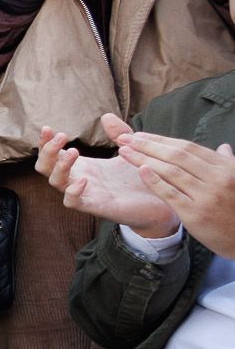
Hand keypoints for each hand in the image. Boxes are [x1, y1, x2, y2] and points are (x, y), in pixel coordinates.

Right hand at [36, 124, 178, 235]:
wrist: (161, 199)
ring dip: (60, 166)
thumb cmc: (142, 177)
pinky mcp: (95, 206)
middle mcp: (78, 178)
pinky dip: (72, 191)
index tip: (48, 128)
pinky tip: (84, 179)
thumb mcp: (130, 150)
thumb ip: (120, 133)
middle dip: (48, 151)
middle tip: (62, 136)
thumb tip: (106, 116)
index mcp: (83, 165)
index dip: (46, 142)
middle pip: (46, 167)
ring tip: (74, 152)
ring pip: (56, 182)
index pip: (53, 154)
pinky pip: (72, 202)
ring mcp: (85, 192)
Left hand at [118, 132, 234, 256]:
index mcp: (225, 168)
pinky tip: (140, 171)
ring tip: (124, 152)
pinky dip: (155, 181)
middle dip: (148, 145)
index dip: (161, 140)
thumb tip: (222, 147)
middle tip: (125, 139)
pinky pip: (171, 194)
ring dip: (144, 159)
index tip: (139, 135)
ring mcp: (206, 196)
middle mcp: (217, 178)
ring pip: (172, 172)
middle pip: (177, 156)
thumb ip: (227, 163)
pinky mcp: (196, 214)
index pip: (188, 148)